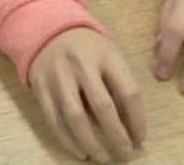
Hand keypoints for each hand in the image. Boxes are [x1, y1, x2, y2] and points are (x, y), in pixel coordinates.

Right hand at [29, 28, 145, 162]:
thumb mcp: (109, 54)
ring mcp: (60, 77)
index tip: (141, 139)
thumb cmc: (88, 48)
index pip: (128, 91)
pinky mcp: (42, 88)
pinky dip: (68, 140)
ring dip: (92, 143)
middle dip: (116, 135)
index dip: (137, 119)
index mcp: (106, 55)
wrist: (50, 31)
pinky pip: (55, 120)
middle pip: (102, 106)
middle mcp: (82, 65)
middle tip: (125, 154)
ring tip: (104, 158)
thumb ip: (120, 82)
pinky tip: (81, 151)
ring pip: (76, 117)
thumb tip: (133, 124)